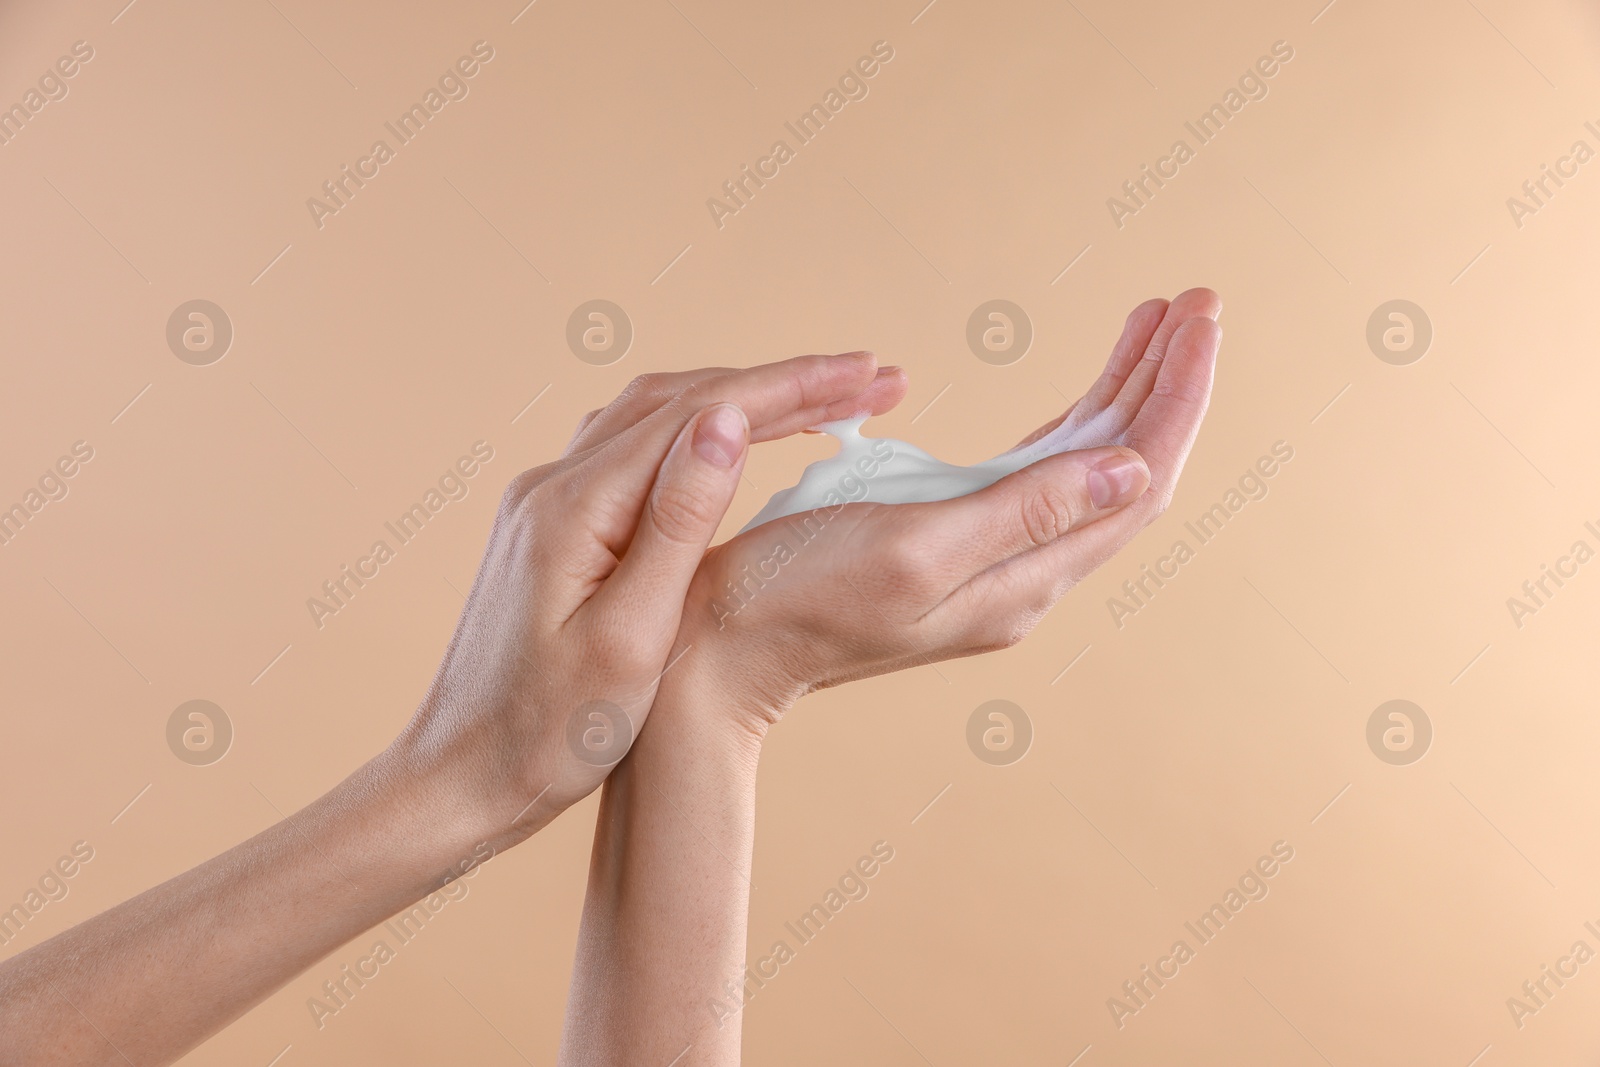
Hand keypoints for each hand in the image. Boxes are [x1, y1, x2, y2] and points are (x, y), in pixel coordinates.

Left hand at [390, 352, 908, 845]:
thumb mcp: (629, 638)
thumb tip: (725, 421)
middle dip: (784, 383)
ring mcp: (547, 502)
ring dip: (743, 398)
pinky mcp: (551, 528)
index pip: (701, 412)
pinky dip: (699, 432)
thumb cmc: (545, 734)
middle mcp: (553, 485)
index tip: (868, 373)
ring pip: (658, 417)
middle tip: (871, 378)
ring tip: (825, 400)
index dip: (794, 386)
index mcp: (574, 507)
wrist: (458, 779)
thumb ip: (678, 523)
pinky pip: (635, 450)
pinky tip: (735, 442)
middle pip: (683, 399)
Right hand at [676, 288, 1221, 722]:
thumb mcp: (914, 550)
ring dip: (1125, 394)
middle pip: (1126, 468)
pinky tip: (1083, 394)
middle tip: (1194, 300)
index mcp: (1023, 576)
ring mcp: (993, 563)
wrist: (720, 653)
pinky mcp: (955, 548)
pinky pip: (1040, 478)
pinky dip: (1071, 423)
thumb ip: (1026, 510)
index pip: (1139, 478)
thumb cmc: (797, 597)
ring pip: (1088, 469)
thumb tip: (1130, 468)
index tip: (1199, 318)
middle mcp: (1023, 574)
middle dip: (1164, 381)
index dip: (1176, 396)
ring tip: (1155, 322)